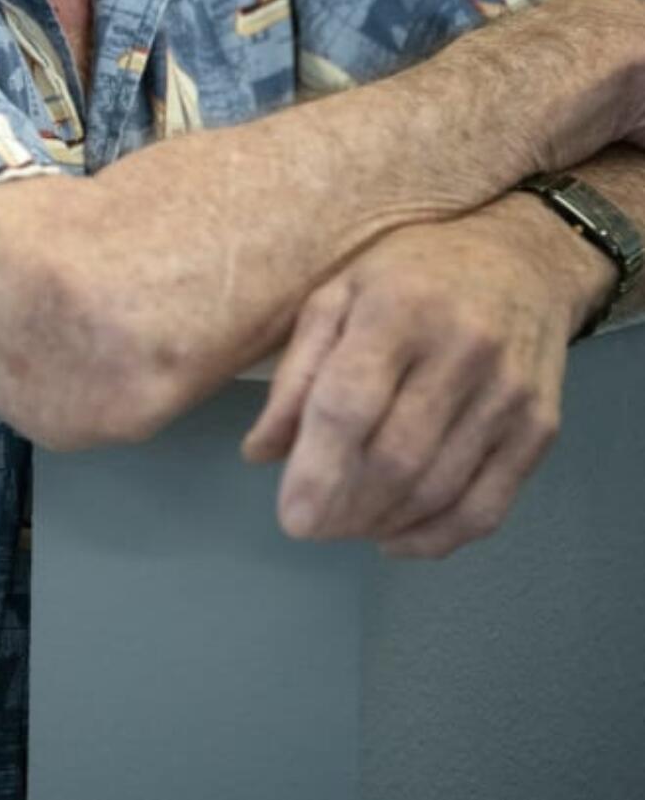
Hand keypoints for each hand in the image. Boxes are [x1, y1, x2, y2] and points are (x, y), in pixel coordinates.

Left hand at [240, 196, 612, 556]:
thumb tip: (260, 453)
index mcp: (398, 308)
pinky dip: (436, 538)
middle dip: (345, 508)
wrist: (521, 261)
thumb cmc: (411, 274)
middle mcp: (461, 350)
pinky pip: (486, 508)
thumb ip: (297, 372)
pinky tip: (396, 537)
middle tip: (312, 523)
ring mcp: (508, 393)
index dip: (317, 470)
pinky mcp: (540, 428)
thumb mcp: (339, 295)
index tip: (291, 517)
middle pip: (396, 458)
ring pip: (438, 491)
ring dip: (382, 523)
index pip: (351, 404)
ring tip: (346, 525)